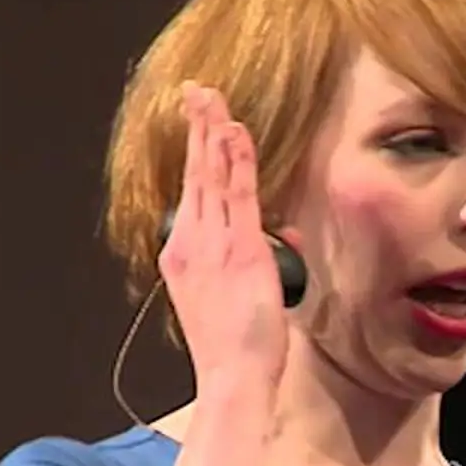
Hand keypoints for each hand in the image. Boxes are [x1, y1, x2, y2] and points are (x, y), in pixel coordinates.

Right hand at [159, 83, 288, 390]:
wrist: (231, 375)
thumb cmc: (236, 345)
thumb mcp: (240, 294)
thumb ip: (258, 257)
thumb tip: (281, 236)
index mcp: (185, 254)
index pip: (192, 192)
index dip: (195, 153)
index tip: (199, 123)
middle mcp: (192, 243)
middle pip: (195, 175)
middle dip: (196, 129)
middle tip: (196, 91)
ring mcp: (212, 244)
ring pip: (211, 177)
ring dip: (213, 134)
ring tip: (212, 99)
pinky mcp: (238, 249)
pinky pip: (237, 194)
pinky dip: (235, 161)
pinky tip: (233, 132)